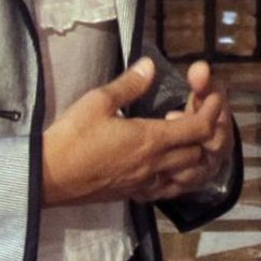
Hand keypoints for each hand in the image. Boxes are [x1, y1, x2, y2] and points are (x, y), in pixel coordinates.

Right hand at [40, 58, 216, 206]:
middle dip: (209, 133)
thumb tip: (151, 65)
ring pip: (190, 177)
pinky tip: (172, 166)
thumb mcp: (98, 101)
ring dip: (198, 158)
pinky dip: (180, 178)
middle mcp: (155, 164)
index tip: (213, 95)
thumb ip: (129, 84)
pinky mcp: (134, 194)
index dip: (212, 111)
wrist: (47, 177)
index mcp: (150, 139)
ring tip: (189, 139)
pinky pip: (169, 190)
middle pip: (200, 153)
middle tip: (199, 113)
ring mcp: (146, 183)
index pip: (198, 128)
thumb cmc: (71, 137)